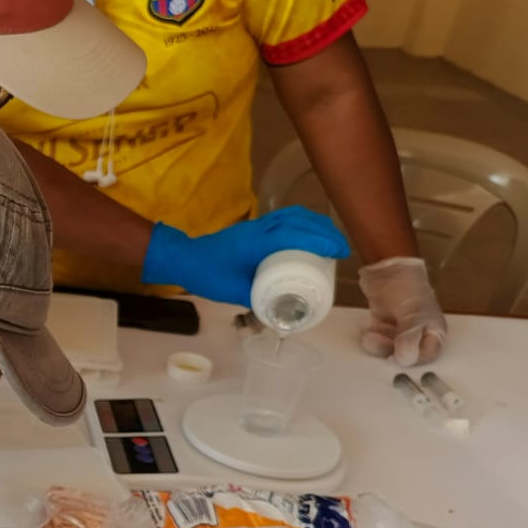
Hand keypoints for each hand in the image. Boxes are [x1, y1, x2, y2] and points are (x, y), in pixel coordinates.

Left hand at [141, 207, 350, 305]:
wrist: (184, 258)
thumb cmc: (207, 275)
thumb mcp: (234, 292)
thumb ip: (259, 300)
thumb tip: (283, 312)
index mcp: (254, 242)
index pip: (292, 234)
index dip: (319, 240)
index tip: (339, 251)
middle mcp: (258, 228)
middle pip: (299, 219)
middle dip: (325, 231)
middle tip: (342, 249)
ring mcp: (257, 224)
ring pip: (293, 215)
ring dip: (316, 224)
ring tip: (332, 242)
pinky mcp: (255, 226)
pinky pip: (285, 217)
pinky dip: (304, 223)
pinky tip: (312, 236)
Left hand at [359, 256, 446, 365]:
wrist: (386, 270)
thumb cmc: (407, 288)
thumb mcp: (412, 313)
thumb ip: (409, 337)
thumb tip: (406, 360)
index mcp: (433, 330)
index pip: (427, 355)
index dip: (412, 359)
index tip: (395, 356)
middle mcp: (419, 332)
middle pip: (406, 354)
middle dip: (389, 349)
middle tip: (377, 340)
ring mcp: (401, 329)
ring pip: (390, 348)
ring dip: (378, 343)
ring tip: (370, 332)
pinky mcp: (385, 325)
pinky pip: (379, 339)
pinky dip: (372, 335)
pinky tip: (369, 325)